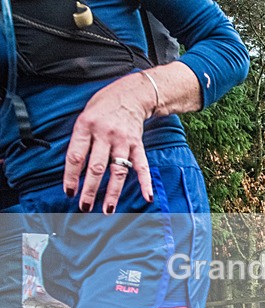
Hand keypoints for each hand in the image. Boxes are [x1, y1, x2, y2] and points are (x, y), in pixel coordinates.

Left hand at [63, 73, 156, 213]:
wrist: (131, 94)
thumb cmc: (103, 107)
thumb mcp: (84, 117)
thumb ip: (80, 141)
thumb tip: (74, 170)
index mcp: (86, 126)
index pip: (76, 156)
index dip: (71, 176)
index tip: (69, 192)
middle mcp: (105, 134)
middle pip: (96, 167)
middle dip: (90, 189)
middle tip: (85, 206)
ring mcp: (124, 141)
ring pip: (117, 170)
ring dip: (112, 191)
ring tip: (108, 209)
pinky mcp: (138, 145)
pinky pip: (142, 166)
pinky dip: (145, 182)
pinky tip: (148, 196)